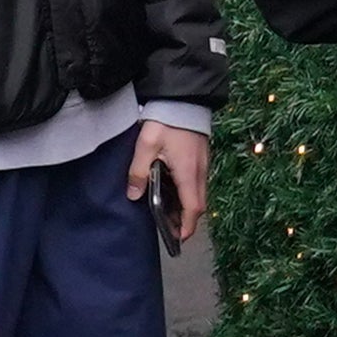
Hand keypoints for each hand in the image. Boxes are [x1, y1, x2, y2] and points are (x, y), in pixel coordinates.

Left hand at [129, 121, 209, 248]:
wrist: (184, 97)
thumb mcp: (146, 145)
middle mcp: (199, 172)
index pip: (193, 208)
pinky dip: (185, 193)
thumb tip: (134, 196)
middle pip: (197, 204)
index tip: (177, 239)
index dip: (186, 226)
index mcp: (188, 173)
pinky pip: (195, 183)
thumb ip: (138, 171)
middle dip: (184, 220)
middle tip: (167, 230)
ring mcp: (202, 164)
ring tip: (166, 214)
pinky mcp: (200, 158)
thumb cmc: (166, 120)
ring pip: (197, 194)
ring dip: (184, 207)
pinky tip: (170, 192)